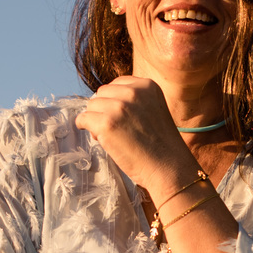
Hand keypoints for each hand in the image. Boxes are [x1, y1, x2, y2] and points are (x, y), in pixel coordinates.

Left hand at [74, 76, 195, 197]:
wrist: (169, 168)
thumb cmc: (161, 145)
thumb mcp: (153, 110)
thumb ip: (134, 101)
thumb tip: (100, 102)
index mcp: (148, 85)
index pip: (117, 84)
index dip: (115, 101)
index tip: (122, 117)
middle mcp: (133, 92)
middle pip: (102, 93)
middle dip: (104, 109)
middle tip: (117, 129)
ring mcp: (119, 107)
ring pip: (91, 106)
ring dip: (96, 120)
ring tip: (112, 136)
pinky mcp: (106, 123)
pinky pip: (83, 119)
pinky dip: (86, 128)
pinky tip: (100, 138)